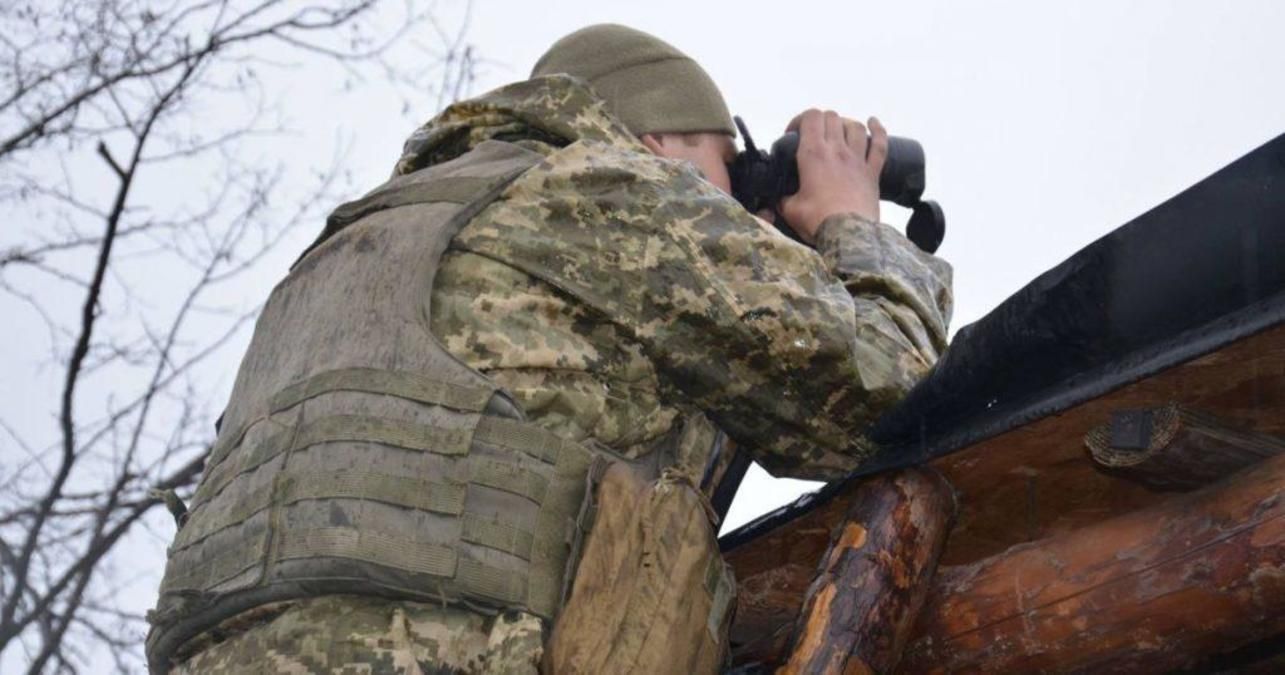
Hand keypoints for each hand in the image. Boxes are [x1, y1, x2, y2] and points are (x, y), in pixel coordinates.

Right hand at [778, 110, 886, 243]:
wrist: (849, 236)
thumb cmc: (818, 221)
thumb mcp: (790, 210)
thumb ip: (782, 199)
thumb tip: (779, 199)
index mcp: (814, 154)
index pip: (810, 117)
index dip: (800, 120)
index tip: (792, 134)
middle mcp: (837, 150)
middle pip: (831, 117)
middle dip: (819, 122)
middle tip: (812, 136)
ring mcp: (857, 159)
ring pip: (854, 126)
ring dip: (844, 124)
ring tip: (836, 132)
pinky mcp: (872, 172)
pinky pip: (879, 144)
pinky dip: (877, 130)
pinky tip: (873, 123)